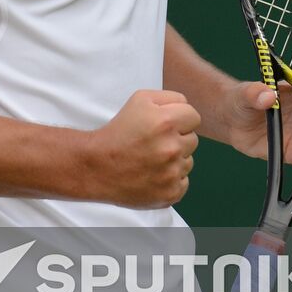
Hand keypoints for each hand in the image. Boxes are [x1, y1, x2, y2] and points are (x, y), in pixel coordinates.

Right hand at [88, 89, 200, 208]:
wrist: (97, 166)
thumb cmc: (118, 131)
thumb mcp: (140, 99)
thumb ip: (169, 98)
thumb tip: (187, 108)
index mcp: (166, 122)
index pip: (194, 116)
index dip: (179, 118)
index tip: (165, 125)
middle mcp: (171, 148)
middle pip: (193, 139)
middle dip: (177, 138)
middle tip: (155, 142)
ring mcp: (172, 173)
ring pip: (188, 161)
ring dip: (174, 160)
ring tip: (151, 159)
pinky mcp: (170, 193)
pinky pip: (183, 182)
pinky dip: (171, 179)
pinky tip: (153, 175)